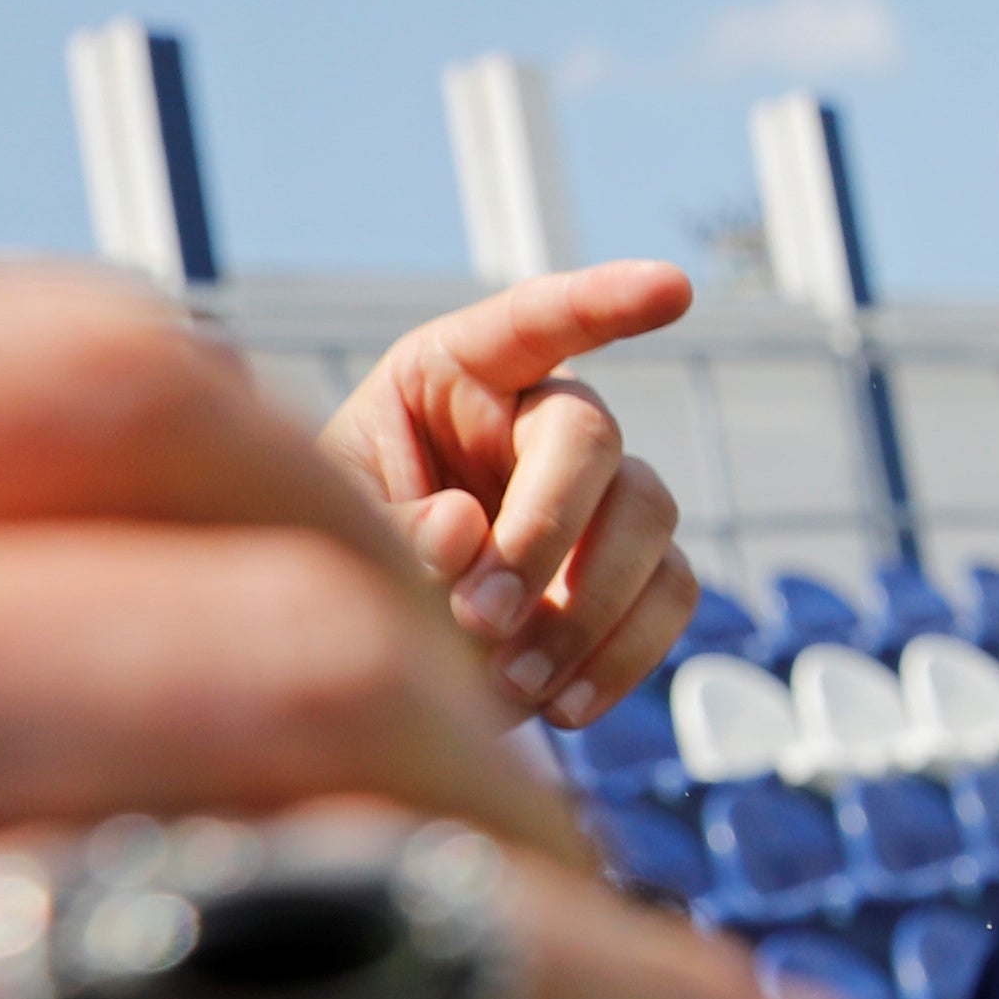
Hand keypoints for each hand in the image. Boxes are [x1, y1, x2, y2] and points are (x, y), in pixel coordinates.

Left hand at [317, 263, 700, 729]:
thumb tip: (465, 530)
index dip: (605, 301)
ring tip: (513, 685)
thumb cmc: (328, 556)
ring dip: (588, 608)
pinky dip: (623, 654)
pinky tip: (563, 708)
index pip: (536, 320)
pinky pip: (671, 595)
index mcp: (453, 374)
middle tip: (480, 621)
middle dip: (545, 532)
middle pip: (591, 438)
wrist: (361, 649)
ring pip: (649, 517)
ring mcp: (598, 492)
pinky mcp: (632, 571)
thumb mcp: (326, 526)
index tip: (672, 289)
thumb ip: (384, 525)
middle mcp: (537, 419)